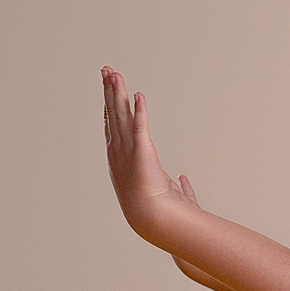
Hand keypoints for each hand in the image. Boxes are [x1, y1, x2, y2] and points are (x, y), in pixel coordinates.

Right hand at [101, 66, 190, 233]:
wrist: (154, 219)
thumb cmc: (160, 211)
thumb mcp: (169, 193)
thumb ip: (176, 184)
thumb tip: (183, 180)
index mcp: (122, 159)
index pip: (114, 126)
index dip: (111, 106)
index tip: (110, 89)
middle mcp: (120, 152)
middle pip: (113, 114)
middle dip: (110, 91)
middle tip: (106, 70)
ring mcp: (128, 151)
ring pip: (121, 115)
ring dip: (118, 93)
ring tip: (114, 73)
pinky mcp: (143, 151)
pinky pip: (141, 126)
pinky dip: (140, 110)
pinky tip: (138, 94)